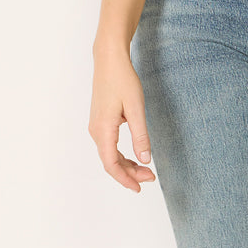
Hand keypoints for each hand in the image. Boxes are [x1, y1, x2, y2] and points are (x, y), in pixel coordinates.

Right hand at [88, 46, 157, 191]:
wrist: (109, 60)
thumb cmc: (122, 80)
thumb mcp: (136, 109)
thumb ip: (141, 136)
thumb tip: (145, 160)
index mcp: (103, 130)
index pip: (111, 164)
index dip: (125, 179)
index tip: (139, 187)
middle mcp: (96, 131)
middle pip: (110, 162)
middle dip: (130, 173)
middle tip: (151, 177)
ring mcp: (96, 127)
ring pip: (110, 155)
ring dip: (126, 165)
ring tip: (146, 169)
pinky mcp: (100, 122)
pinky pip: (109, 146)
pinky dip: (122, 155)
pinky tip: (135, 156)